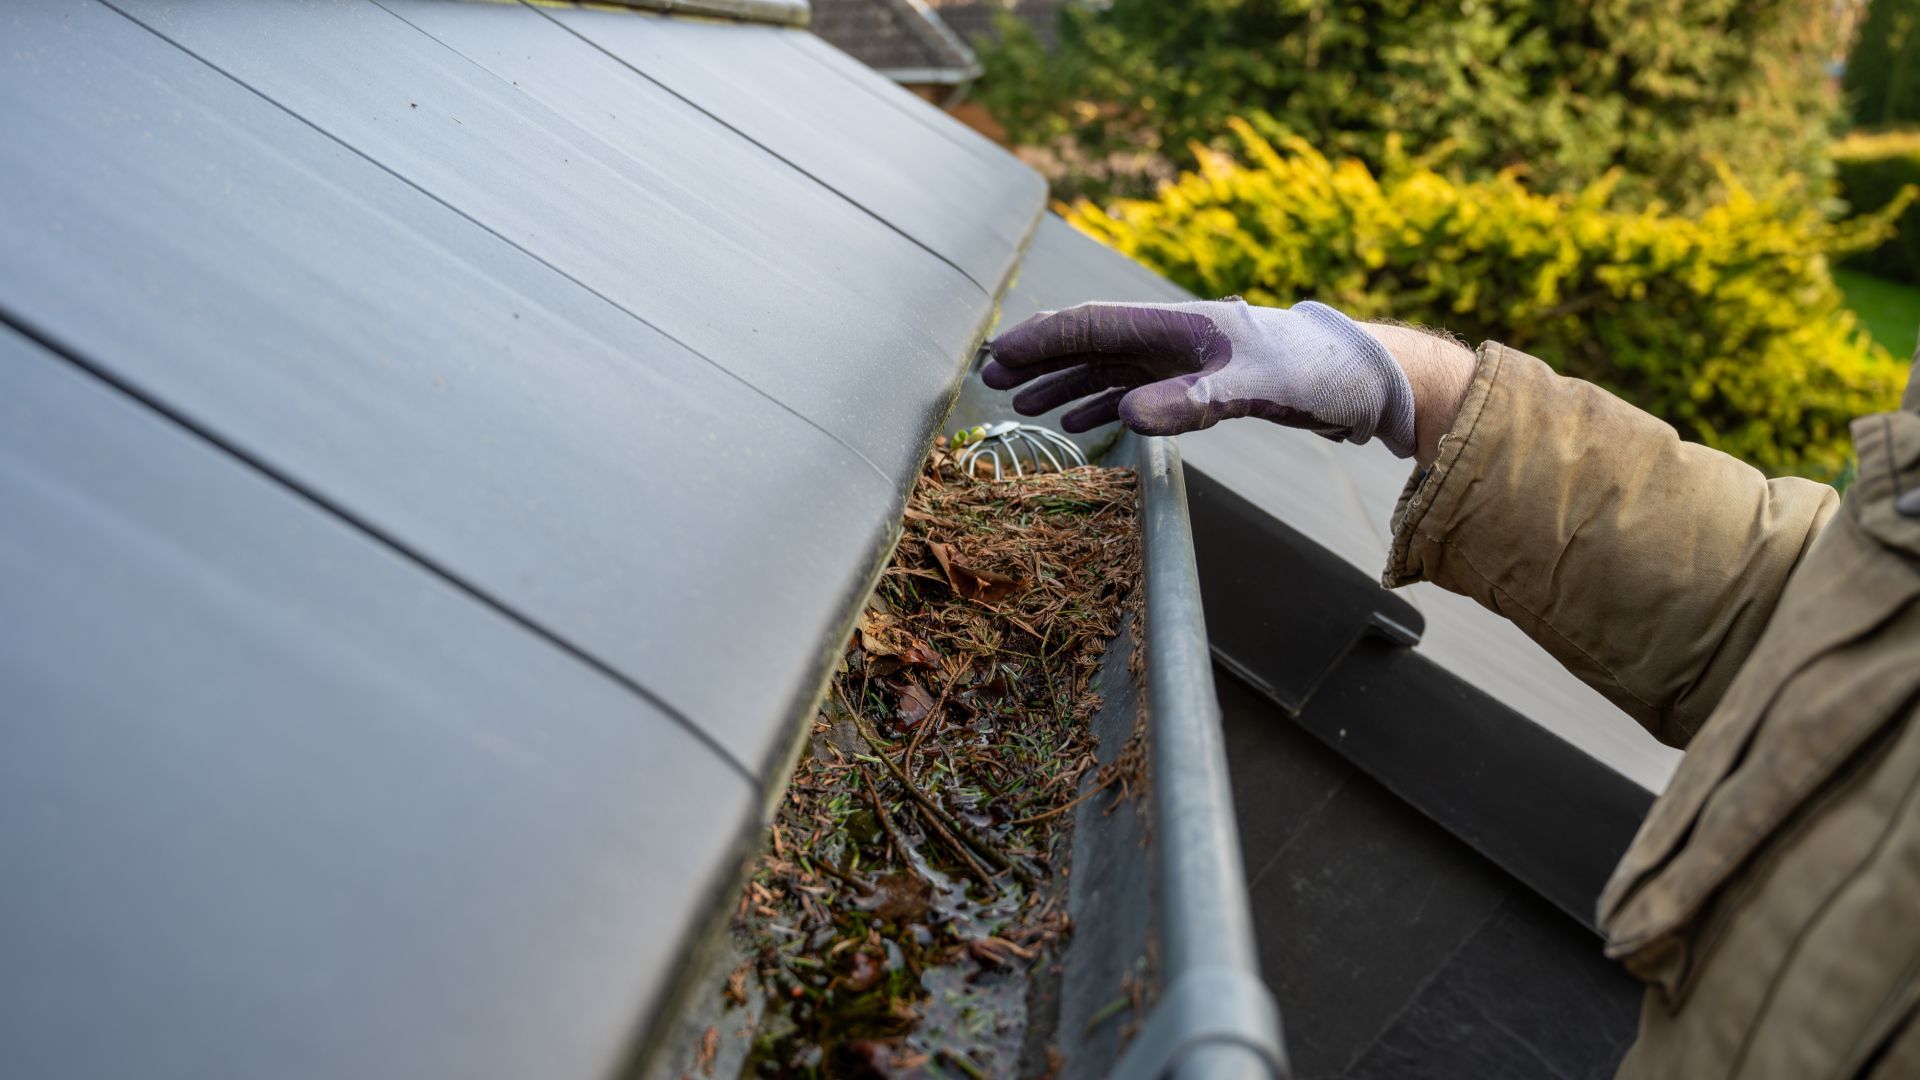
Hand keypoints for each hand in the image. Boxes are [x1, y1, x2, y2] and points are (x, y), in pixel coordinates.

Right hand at [982, 298, 1418, 457]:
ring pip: (1107, 367)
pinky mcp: (1198, 383)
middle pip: (1089, 343)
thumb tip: (1124, 417)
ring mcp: (1183, 359)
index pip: (1092, 325)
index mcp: (1178, 323)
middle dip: (1040, 360)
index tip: (999, 358)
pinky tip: (1080, 423)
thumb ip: (1190, 401)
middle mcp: (1172, 335)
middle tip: (992, 383)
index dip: (1041, 340)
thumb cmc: (1315, 371)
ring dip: (1065, 384)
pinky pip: (1135, 390)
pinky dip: (1102, 404)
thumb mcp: (1255, 387)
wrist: (1361, 378)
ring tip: (1023, 405)